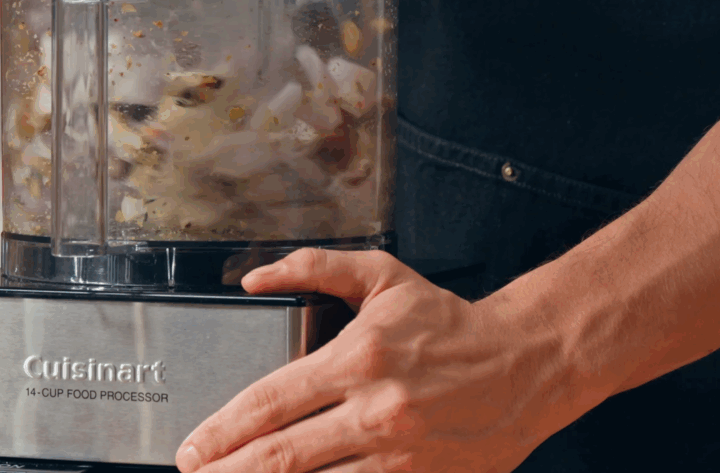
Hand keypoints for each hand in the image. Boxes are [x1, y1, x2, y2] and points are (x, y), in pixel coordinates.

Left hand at [174, 249, 608, 472]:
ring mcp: (401, 457)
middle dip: (228, 472)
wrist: (527, 363)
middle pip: (281, 456)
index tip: (192, 448)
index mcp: (359, 358)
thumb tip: (254, 279)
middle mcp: (376, 411)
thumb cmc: (448, 323)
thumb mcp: (382, 277)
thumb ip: (313, 268)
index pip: (270, 402)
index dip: (222, 430)